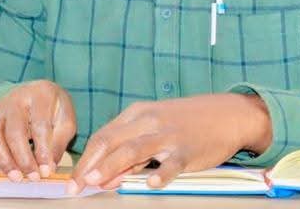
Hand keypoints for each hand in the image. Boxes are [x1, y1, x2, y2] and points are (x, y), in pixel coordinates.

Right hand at [0, 80, 76, 181]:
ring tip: (16, 177)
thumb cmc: (53, 108)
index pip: (39, 125)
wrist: (38, 92)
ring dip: (3, 160)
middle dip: (22, 158)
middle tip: (32, 177)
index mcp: (40, 95)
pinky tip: (3, 169)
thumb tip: (48, 168)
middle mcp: (15, 99)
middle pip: (14, 130)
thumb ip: (58, 144)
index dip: (42, 151)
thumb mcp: (66, 121)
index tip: (45, 171)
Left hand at [67, 93, 270, 192]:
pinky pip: (172, 163)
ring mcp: (168, 135)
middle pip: (112, 141)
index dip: (85, 158)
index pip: (103, 136)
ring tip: (98, 181)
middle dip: (90, 165)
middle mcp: (148, 121)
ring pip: (134, 149)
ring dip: (113, 166)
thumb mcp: (154, 128)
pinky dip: (160, 173)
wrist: (226, 114)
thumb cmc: (185, 123)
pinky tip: (151, 184)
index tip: (73, 179)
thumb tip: (104, 176)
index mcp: (137, 114)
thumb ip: (129, 151)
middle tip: (76, 186)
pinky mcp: (188, 149)